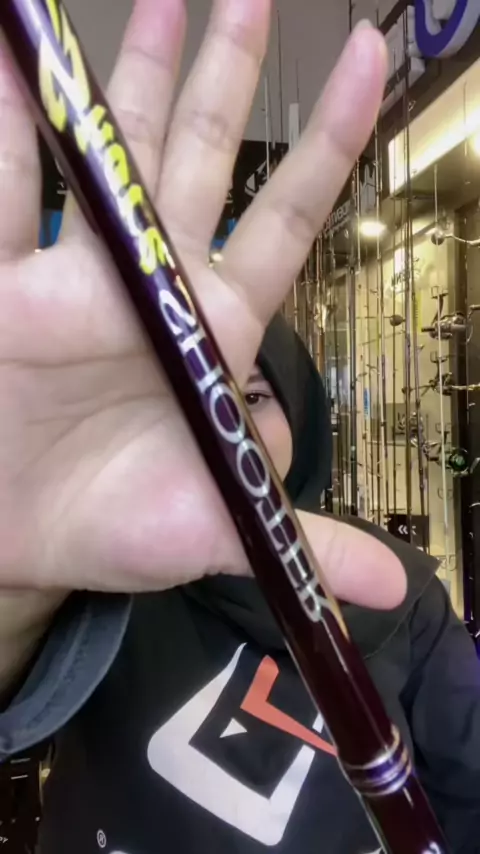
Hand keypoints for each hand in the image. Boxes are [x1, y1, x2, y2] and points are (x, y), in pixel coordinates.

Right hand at [0, 0, 402, 606]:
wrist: (24, 544)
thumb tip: (398, 592)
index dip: (327, 138)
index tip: (366, 54)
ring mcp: (76, 270)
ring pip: (103, 150)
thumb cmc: (124, 530)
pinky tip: (15, 51)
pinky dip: (7, 115)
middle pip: (195, 153)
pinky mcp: (5, 283)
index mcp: (215, 324)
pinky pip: (2, 182)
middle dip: (221, 70)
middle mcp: (152, 279)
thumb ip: (308, 538)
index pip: (286, 215)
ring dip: (122, 70)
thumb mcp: (223, 528)